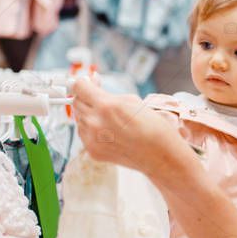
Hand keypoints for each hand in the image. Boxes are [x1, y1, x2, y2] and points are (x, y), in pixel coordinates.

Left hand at [71, 78, 188, 179]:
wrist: (160, 155)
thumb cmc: (152, 127)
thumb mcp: (131, 100)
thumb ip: (108, 92)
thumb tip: (93, 83)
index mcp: (106, 106)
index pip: (78, 86)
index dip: (83, 82)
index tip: (88, 83)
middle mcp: (95, 123)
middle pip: (76, 102)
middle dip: (86, 97)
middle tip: (100, 98)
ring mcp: (91, 139)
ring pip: (79, 118)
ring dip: (89, 114)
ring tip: (109, 118)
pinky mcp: (92, 151)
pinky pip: (83, 133)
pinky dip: (91, 129)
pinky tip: (108, 131)